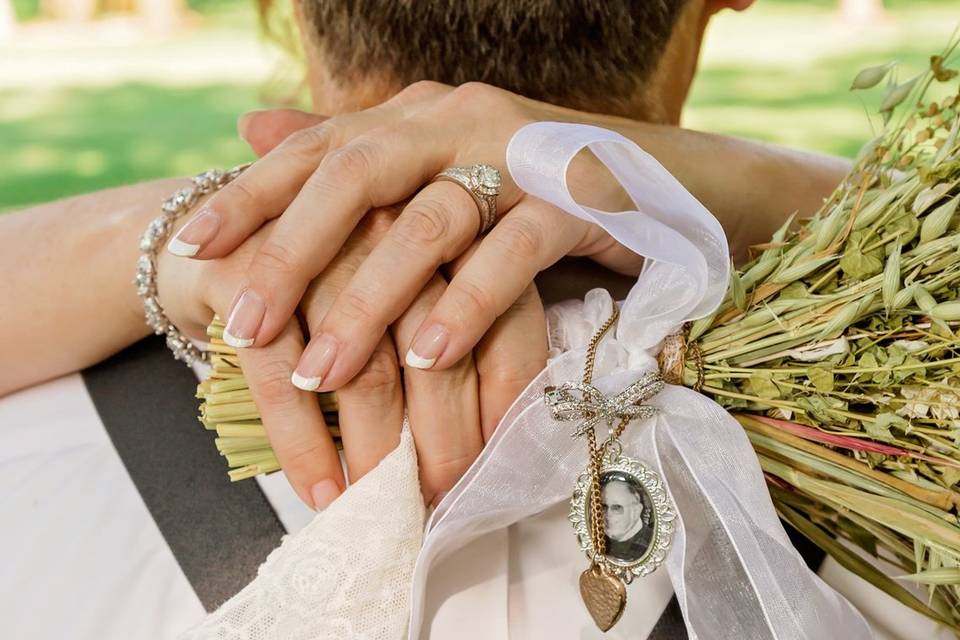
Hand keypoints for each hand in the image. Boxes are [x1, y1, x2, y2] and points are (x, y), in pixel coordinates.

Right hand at [158, 197, 545, 507]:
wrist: (208, 240)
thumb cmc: (320, 289)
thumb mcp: (387, 304)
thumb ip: (436, 350)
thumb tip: (469, 452)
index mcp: (448, 231)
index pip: (502, 321)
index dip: (503, 401)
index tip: (493, 464)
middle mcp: (392, 225)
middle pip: (437, 350)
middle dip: (443, 439)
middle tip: (439, 499)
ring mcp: (318, 244)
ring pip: (365, 366)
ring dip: (376, 448)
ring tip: (380, 500)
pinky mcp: (248, 267)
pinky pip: (284, 373)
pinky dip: (303, 441)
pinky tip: (320, 488)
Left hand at [167, 82, 637, 393]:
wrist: (667, 186)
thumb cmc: (535, 192)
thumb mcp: (438, 174)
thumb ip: (351, 155)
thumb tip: (255, 129)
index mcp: (419, 115)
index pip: (318, 149)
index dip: (251, 196)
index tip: (192, 249)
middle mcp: (460, 118)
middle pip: (357, 175)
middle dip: (293, 253)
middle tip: (244, 327)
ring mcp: (522, 152)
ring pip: (429, 219)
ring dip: (373, 299)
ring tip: (323, 370)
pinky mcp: (578, 197)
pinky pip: (512, 251)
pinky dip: (467, 304)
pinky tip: (428, 356)